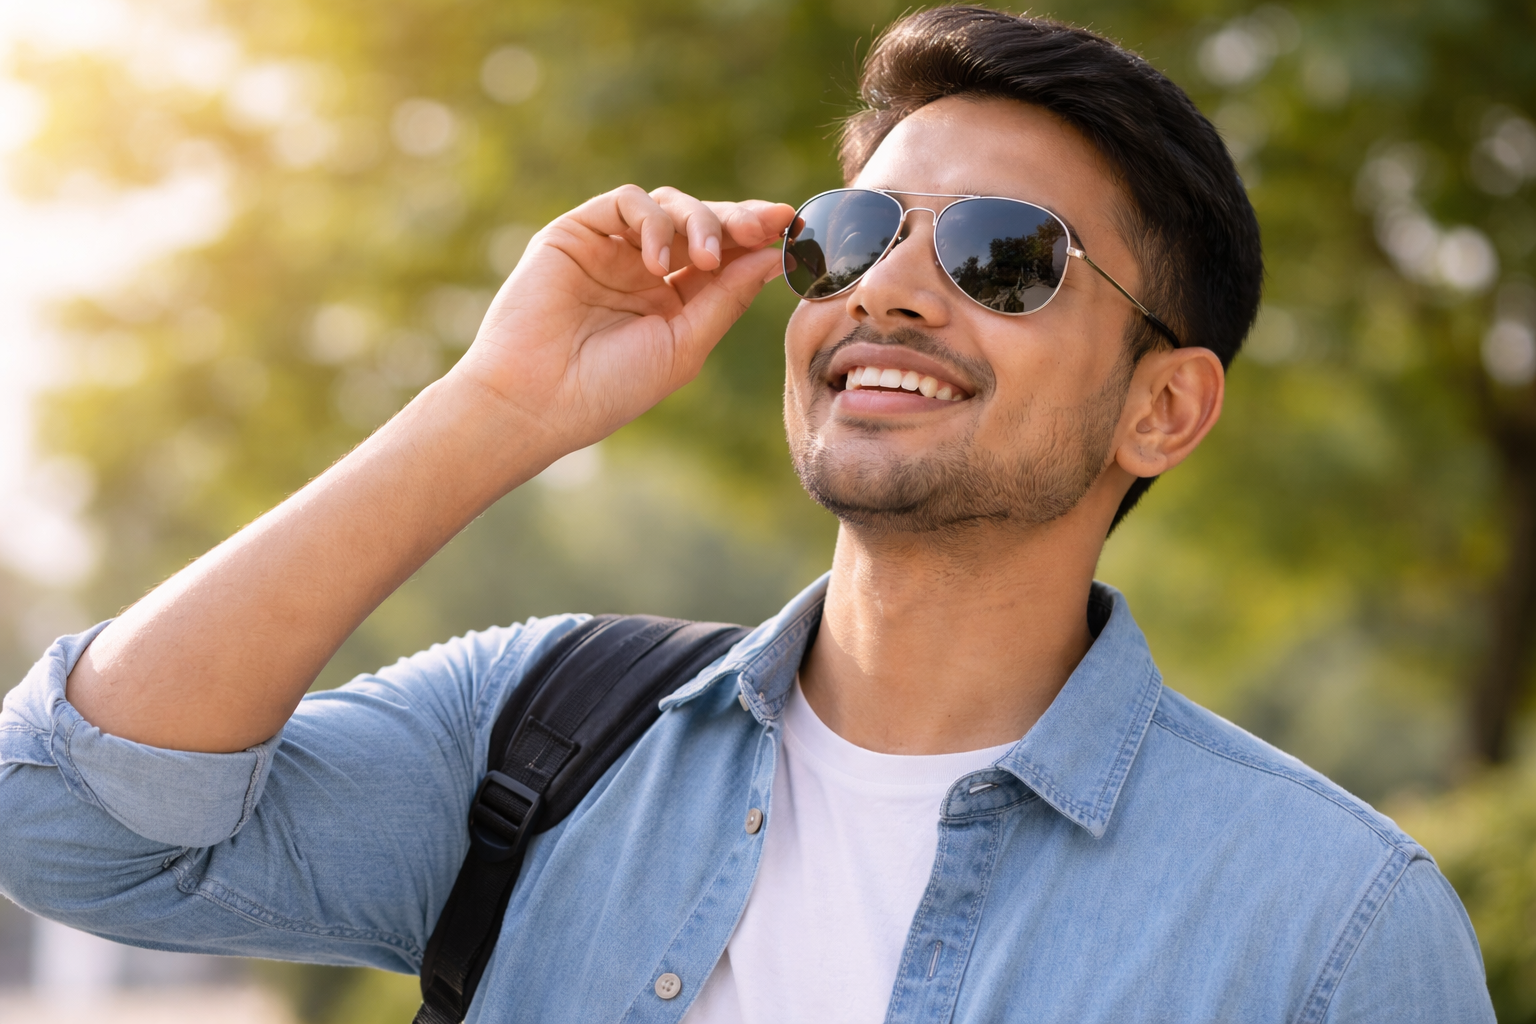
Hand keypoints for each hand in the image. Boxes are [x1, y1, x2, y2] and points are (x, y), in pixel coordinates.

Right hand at [451, 184, 794, 457]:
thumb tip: (774, 255)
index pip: (725, 257)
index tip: (792, 229)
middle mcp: (643, 269)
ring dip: (699, 222)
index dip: (758, 240)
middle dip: (739, 220)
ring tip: (704, 259)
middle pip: (703, 222)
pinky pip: (627, 202)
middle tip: (766, 225)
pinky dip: (652, 221)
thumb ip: (727, 297)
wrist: (537, 400)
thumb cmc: (609, 388)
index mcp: (673, 301)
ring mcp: (611, 248)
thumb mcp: (684, 344)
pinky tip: (657, 261)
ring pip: (670, 205)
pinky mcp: (577, 232)